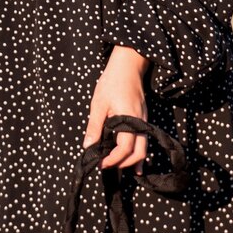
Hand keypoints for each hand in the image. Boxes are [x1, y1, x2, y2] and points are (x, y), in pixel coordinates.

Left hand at [83, 46, 148, 172]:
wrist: (127, 65)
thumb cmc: (111, 82)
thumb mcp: (98, 103)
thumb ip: (94, 127)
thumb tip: (88, 147)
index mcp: (128, 120)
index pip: (124, 149)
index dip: (112, 160)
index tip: (99, 163)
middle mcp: (140, 123)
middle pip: (138, 154)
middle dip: (123, 164)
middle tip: (107, 166)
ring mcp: (144, 121)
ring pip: (144, 149)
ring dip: (132, 161)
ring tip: (119, 168)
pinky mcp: (144, 118)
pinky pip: (144, 141)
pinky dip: (139, 153)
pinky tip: (134, 162)